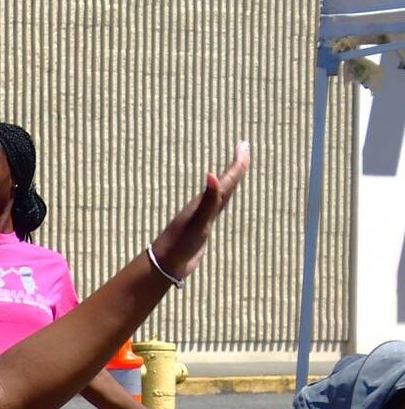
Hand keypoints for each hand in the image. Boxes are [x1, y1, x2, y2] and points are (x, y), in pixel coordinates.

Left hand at [149, 142, 250, 281]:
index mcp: (204, 203)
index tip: (244, 144)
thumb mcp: (198, 221)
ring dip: (230, 182)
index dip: (237, 164)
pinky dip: (221, 201)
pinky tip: (220, 201)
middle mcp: (203, 207)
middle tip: (244, 149)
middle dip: (236, 167)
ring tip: (236, 171)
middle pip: (225, 183)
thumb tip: (212, 174)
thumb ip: (208, 199)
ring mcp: (202, 218)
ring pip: (221, 195)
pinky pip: (216, 210)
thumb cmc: (179, 243)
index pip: (226, 179)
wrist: (164, 264)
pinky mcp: (201, 230)